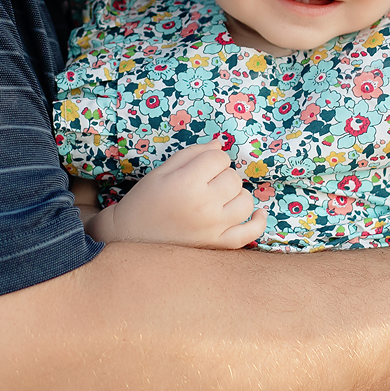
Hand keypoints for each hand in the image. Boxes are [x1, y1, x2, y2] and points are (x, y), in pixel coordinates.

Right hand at [87, 143, 265, 248]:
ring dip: (236, 194)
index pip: (219, 158)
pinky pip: (250, 233)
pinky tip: (258, 212)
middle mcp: (204, 206)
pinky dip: (259, 222)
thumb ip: (192, 154)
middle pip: (233, 178)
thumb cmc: (143, 202)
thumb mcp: (161, 171)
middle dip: (222, 175)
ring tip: (220, 197)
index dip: (211, 159)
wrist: (130, 238)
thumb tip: (220, 145)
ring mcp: (214, 228)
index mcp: (187, 184)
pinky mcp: (218, 245)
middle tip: (204, 183)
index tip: (199, 167)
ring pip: (245, 201)